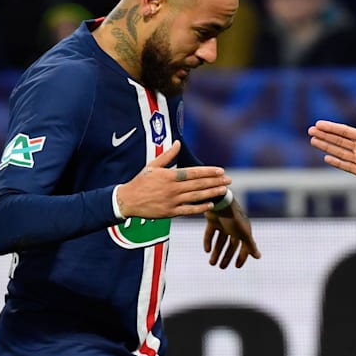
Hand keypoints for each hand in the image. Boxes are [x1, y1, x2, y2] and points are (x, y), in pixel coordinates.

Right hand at [116, 140, 231, 218]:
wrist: (127, 200)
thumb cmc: (140, 181)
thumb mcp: (153, 165)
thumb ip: (167, 155)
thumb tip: (178, 143)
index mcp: (169, 175)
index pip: (193, 172)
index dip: (208, 172)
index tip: (220, 170)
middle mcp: (172, 188)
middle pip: (198, 184)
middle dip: (215, 181)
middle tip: (229, 179)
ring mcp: (172, 201)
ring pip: (196, 196)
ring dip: (212, 193)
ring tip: (224, 190)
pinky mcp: (170, 212)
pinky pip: (188, 210)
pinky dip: (200, 208)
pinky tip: (211, 204)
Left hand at [203, 197, 260, 268]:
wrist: (220, 202)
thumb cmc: (234, 218)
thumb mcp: (243, 233)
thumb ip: (251, 245)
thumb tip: (259, 257)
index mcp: (243, 230)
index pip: (244, 246)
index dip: (242, 256)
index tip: (236, 267)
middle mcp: (234, 227)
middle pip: (231, 245)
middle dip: (226, 257)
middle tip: (221, 267)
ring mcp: (223, 223)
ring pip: (220, 241)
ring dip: (216, 252)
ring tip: (211, 263)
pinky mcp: (212, 220)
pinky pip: (210, 233)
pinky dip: (208, 242)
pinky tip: (207, 251)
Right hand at [308, 102, 355, 185]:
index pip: (345, 132)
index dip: (332, 128)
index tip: (318, 124)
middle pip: (339, 141)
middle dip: (325, 136)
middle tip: (310, 131)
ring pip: (340, 152)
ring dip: (327, 147)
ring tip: (313, 141)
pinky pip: (347, 166)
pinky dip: (337, 162)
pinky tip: (327, 157)